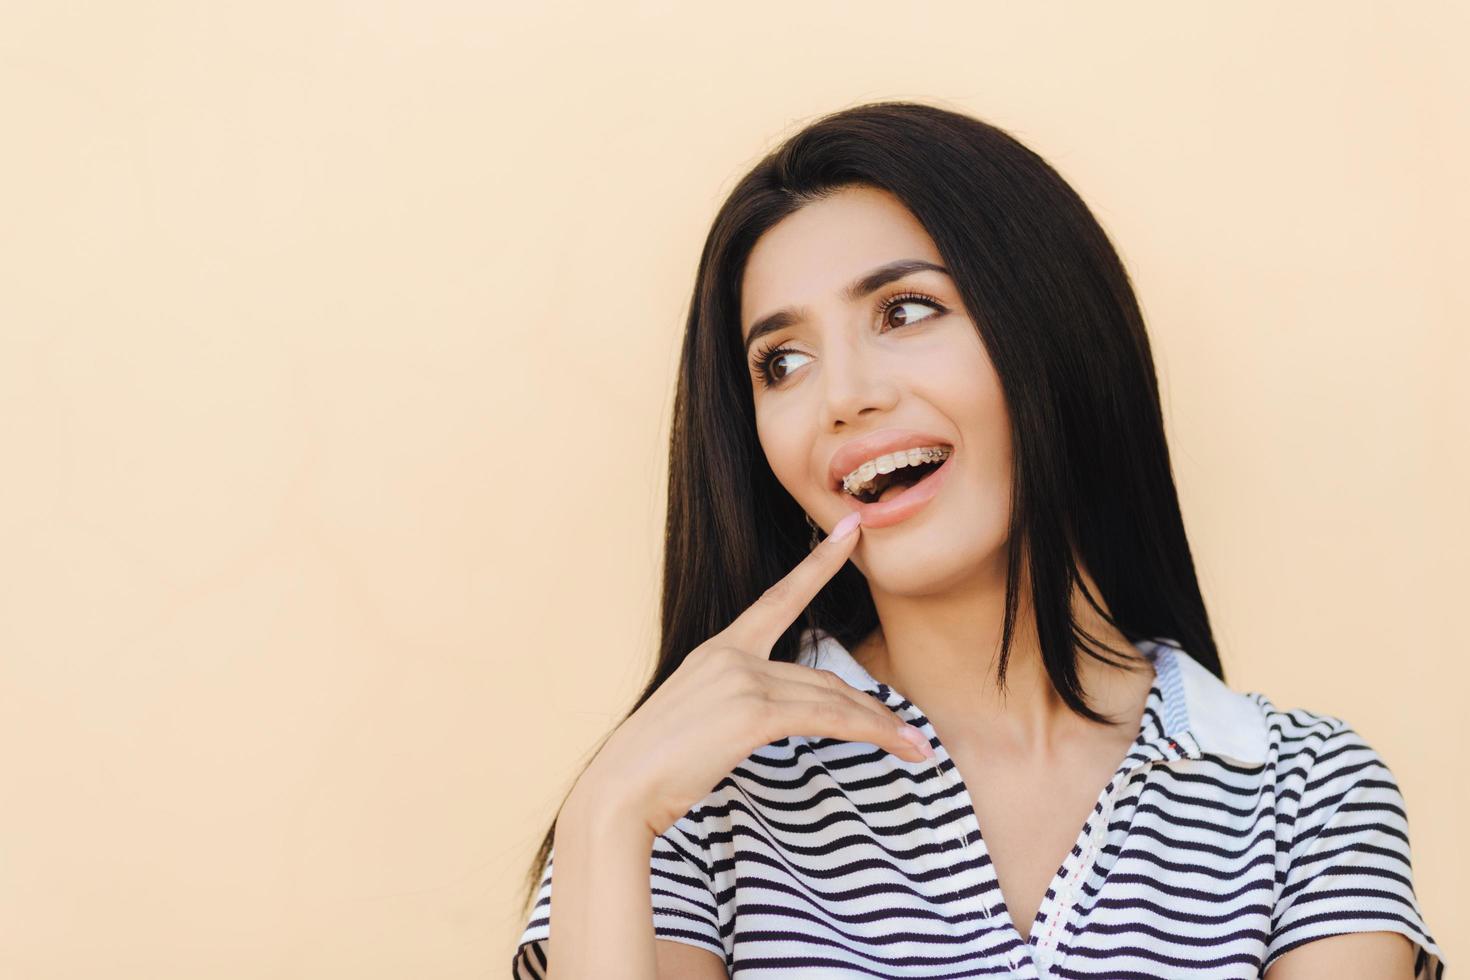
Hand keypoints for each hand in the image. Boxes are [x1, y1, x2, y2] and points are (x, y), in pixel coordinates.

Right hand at [576, 512, 935, 838]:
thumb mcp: (697, 723)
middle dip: (871, 709)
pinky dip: (871, 733)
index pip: (780, 598)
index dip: (819, 563)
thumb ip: (733, 708)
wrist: (620, 791)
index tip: (852, 530)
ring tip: (917, 749)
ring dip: (882, 727)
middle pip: (823, 677)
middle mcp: (733, 656)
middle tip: (912, 734)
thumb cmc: (651, 768)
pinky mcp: (753, 712)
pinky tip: (898, 746)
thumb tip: (764, 720)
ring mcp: (743, 680)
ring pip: (834, 698)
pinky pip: (829, 718)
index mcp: (718, 651)